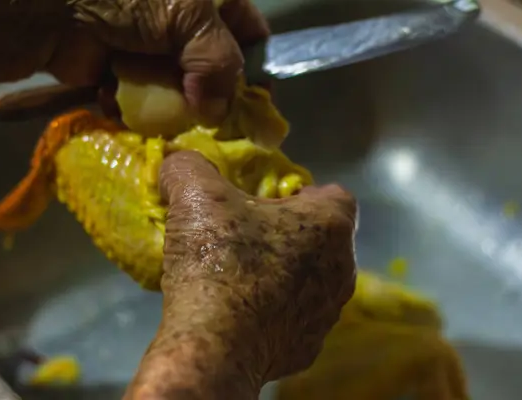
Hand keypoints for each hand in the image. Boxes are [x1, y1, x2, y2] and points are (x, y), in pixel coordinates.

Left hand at [0, 0, 268, 116]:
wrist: (48, 6)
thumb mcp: (188, 16)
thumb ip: (219, 62)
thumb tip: (220, 111)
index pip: (248, 30)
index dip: (257, 65)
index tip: (257, 101)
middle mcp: (179, 23)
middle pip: (214, 67)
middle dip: (213, 95)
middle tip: (215, 122)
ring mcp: (149, 48)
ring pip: (181, 89)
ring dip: (174, 105)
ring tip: (166, 114)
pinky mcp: (123, 71)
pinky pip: (146, 98)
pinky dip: (140, 106)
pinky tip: (124, 100)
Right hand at [123, 151, 357, 398]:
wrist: (214, 344)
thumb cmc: (217, 261)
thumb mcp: (195, 195)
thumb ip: (189, 166)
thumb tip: (179, 160)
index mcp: (329, 224)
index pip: (334, 195)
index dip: (302, 193)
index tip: (269, 201)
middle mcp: (342, 268)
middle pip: (322, 238)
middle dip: (289, 233)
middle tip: (247, 235)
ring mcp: (328, 312)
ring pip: (312, 279)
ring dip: (285, 272)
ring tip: (243, 274)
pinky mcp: (310, 346)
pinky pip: (296, 317)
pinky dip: (276, 311)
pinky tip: (243, 311)